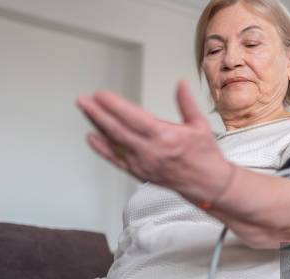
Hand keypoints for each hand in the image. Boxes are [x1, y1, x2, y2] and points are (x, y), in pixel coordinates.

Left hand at [76, 79, 232, 203]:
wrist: (207, 184)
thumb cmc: (205, 156)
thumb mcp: (200, 125)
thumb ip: (187, 103)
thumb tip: (181, 84)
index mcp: (165, 137)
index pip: (133, 117)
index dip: (114, 105)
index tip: (101, 94)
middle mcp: (151, 151)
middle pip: (116, 130)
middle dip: (97, 113)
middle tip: (83, 100)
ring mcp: (143, 163)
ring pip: (113, 143)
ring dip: (97, 126)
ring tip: (85, 111)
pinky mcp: (139, 172)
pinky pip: (116, 160)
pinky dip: (102, 149)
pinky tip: (91, 137)